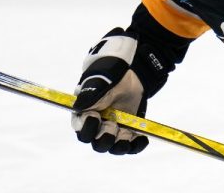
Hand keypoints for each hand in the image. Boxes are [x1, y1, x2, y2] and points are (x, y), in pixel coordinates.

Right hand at [71, 28, 149, 154]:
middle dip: (105, 138)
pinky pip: (131, 145)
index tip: (95, 117)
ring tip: (127, 135)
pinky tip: (142, 139)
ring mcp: (114, 130)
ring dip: (121, 145)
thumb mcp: (101, 80)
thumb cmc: (109, 75)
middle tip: (113, 126)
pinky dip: (137, 145)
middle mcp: (98, 126)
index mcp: (85, 115)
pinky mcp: (128, 131)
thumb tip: (81, 107)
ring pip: (114, 147)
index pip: (82, 129)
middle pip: (97, 143)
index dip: (87, 128)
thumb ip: (91, 93)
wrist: (129, 75)